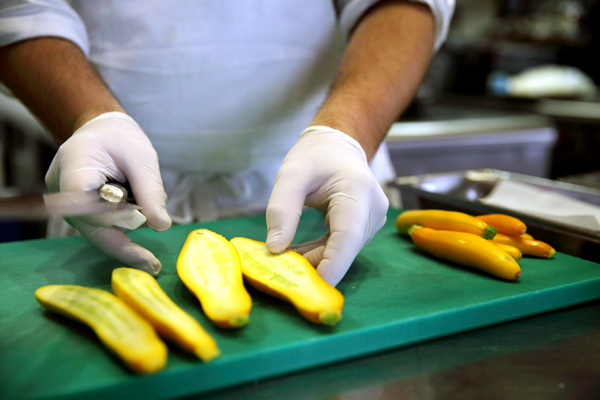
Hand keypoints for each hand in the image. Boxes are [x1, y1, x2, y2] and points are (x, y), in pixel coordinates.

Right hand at [45, 112, 171, 274]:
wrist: (103, 133)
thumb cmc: (121, 139)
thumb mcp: (142, 158)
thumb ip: (150, 191)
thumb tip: (161, 225)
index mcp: (74, 166)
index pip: (85, 203)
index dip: (113, 215)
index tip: (141, 221)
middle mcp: (64, 194)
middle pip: (92, 227)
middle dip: (125, 237)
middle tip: (152, 259)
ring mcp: (69, 208)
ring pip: (102, 231)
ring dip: (128, 222)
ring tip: (141, 194)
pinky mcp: (81, 217)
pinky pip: (104, 229)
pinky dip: (125, 222)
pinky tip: (137, 205)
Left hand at [265, 126, 388, 285]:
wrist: (337, 146)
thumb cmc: (314, 156)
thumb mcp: (291, 175)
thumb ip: (281, 210)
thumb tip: (274, 249)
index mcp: (358, 191)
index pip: (348, 236)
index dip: (333, 265)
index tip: (314, 288)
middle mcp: (372, 210)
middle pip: (343, 248)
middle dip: (314, 265)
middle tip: (278, 273)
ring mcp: (370, 221)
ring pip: (341, 252)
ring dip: (313, 260)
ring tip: (282, 260)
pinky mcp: (363, 228)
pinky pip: (339, 248)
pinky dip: (318, 254)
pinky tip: (294, 254)